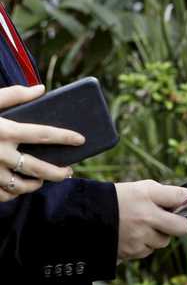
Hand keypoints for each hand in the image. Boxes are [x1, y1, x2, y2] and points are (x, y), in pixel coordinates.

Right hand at [0, 84, 83, 201]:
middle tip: (68, 172)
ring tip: (43, 181)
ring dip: (36, 185)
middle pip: (37, 168)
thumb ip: (14, 95)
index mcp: (4, 131)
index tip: (81, 140)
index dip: (66, 137)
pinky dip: (12, 194)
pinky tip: (18, 189)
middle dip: (57, 172)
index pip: (44, 134)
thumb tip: (41, 89)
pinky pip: (1, 195)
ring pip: (20, 186)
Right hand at [115, 180, 186, 260]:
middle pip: (181, 228)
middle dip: (180, 226)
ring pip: (164, 241)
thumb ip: (165, 196)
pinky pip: (149, 251)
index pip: (182, 197)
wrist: (85, 215)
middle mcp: (145, 215)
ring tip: (140, 226)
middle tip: (171, 221)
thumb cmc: (120, 198)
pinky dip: (145, 245)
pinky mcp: (131, 251)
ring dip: (158, 236)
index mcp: (148, 194)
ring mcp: (138, 235)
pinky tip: (131, 235)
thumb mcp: (142, 189)